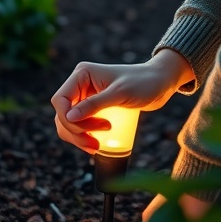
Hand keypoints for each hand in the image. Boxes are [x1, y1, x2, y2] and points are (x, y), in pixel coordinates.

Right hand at [51, 50, 193, 153]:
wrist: (160, 83)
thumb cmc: (143, 83)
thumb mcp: (120, 94)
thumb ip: (94, 105)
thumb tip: (69, 117)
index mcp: (81, 74)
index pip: (60, 100)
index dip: (67, 118)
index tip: (87, 130)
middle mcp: (80, 84)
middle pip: (62, 114)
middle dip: (75, 131)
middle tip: (95, 142)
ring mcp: (85, 97)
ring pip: (68, 122)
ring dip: (77, 137)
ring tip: (97, 146)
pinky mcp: (93, 108)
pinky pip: (79, 126)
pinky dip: (83, 137)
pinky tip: (96, 145)